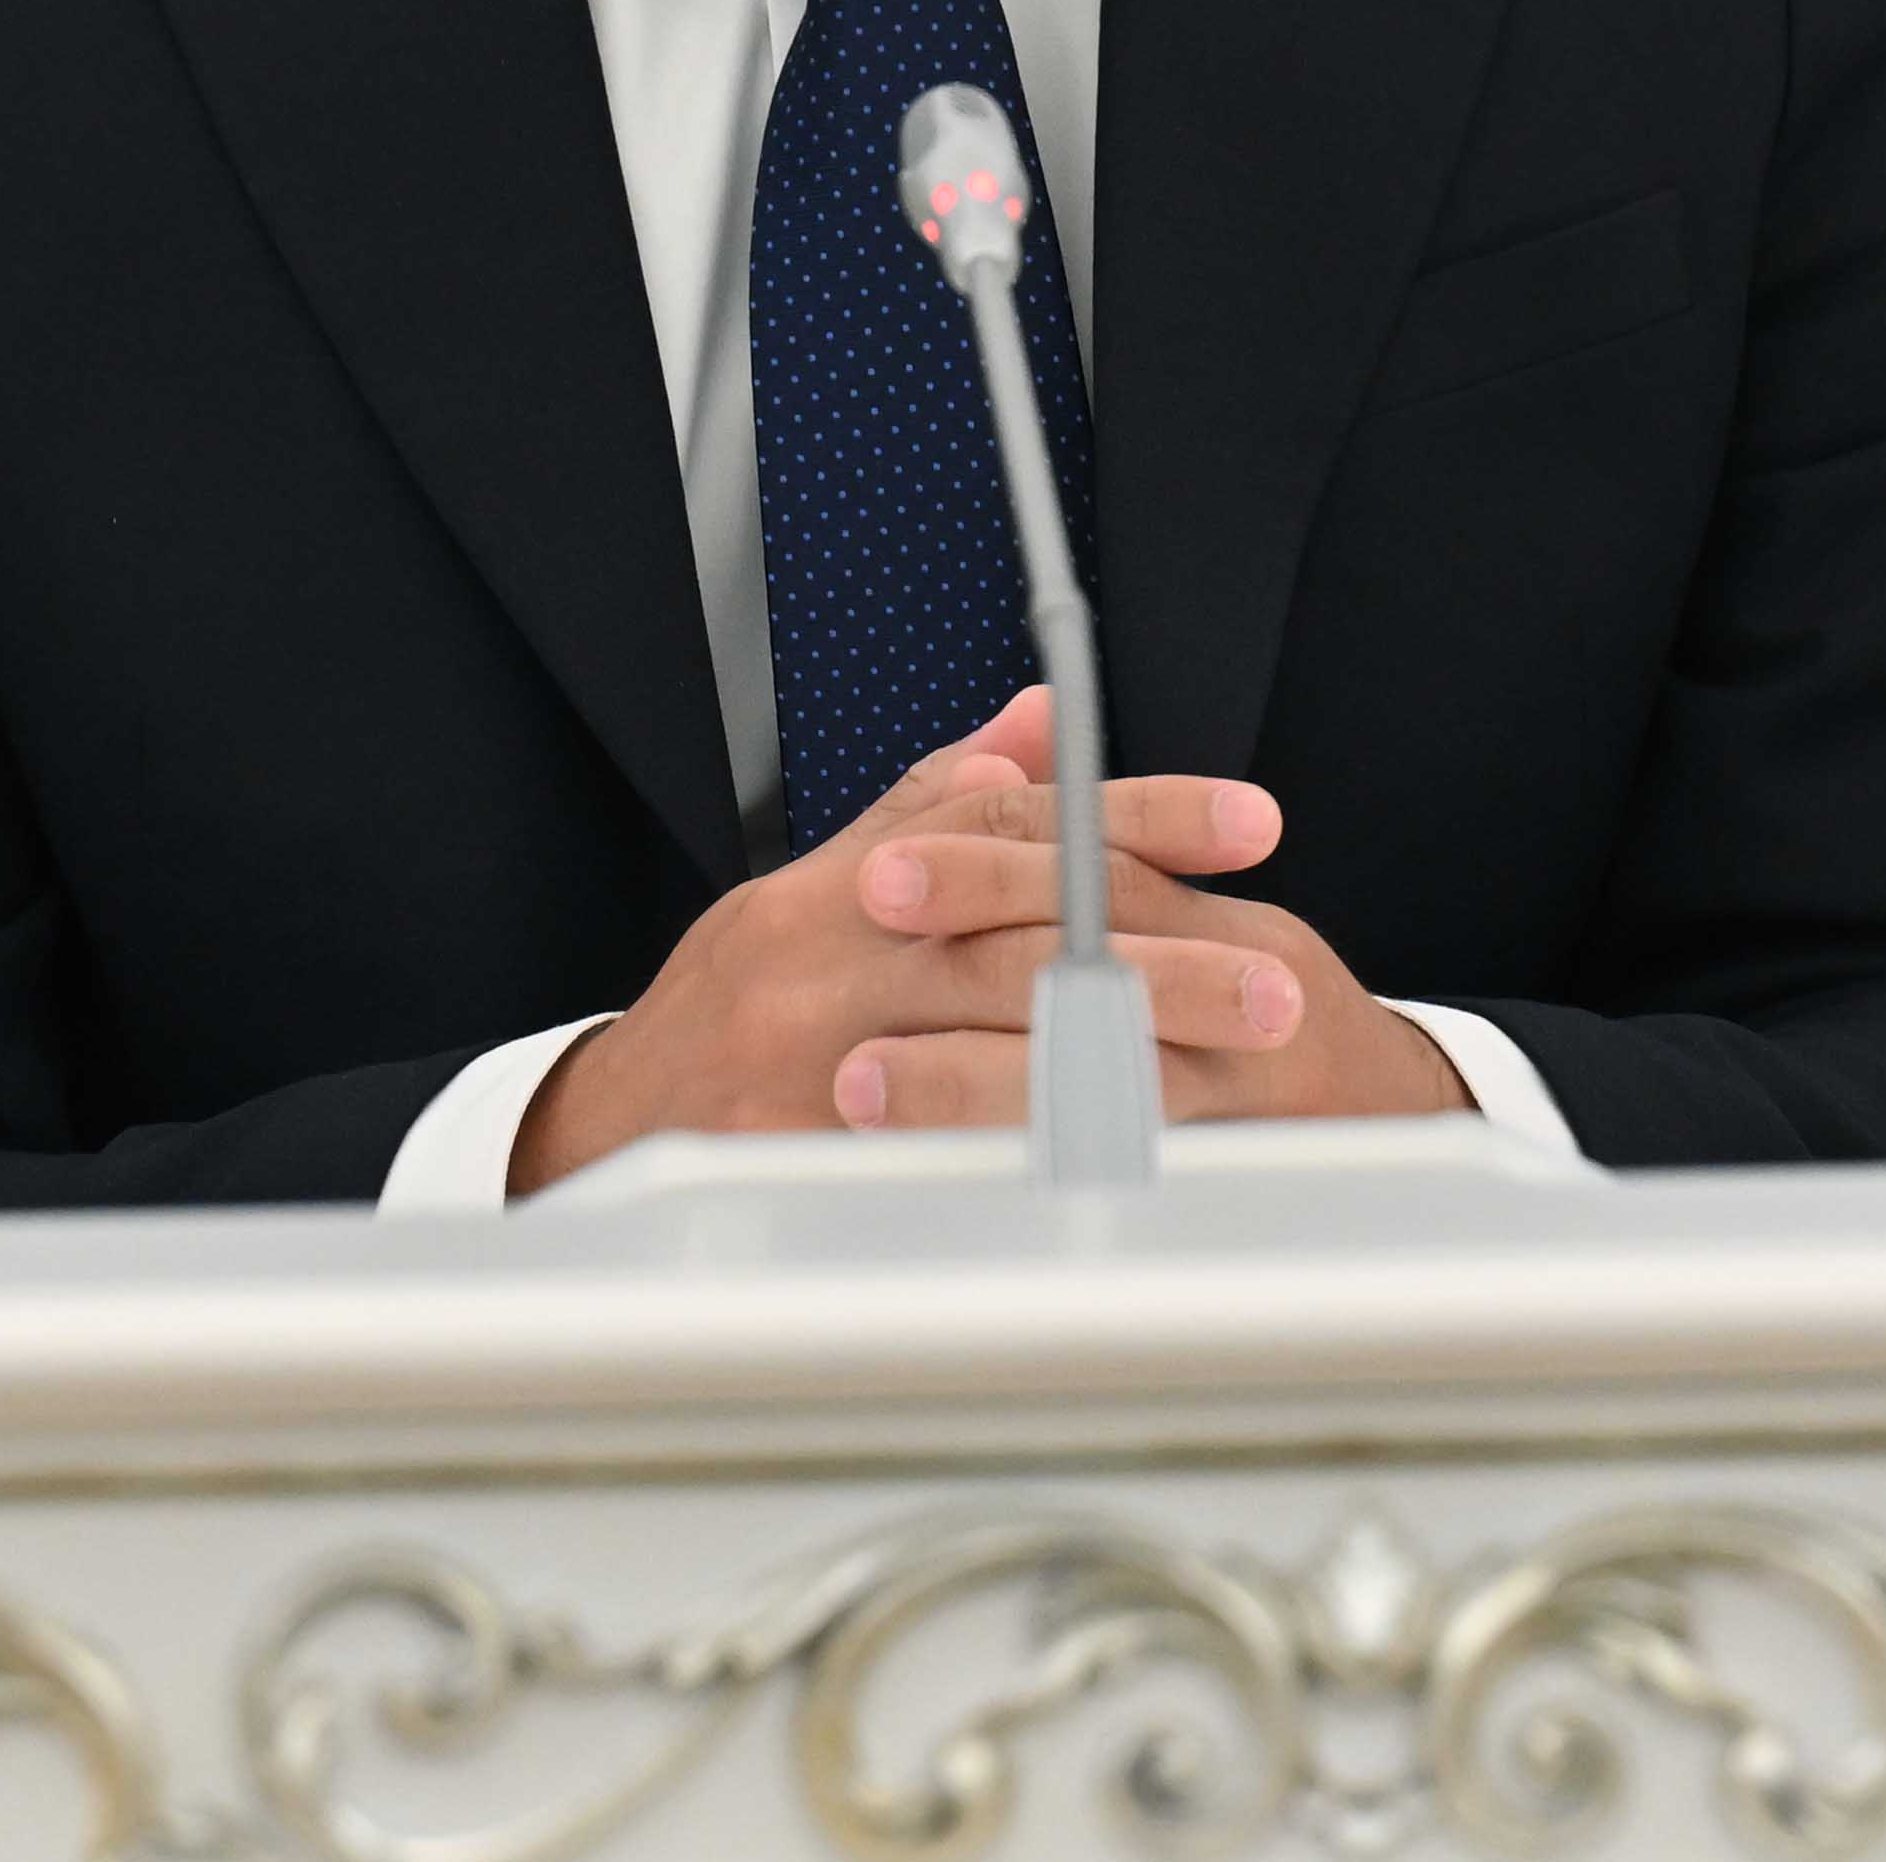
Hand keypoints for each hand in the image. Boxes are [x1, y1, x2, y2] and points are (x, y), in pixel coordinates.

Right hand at [510, 695, 1350, 1191]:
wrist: (606, 1136)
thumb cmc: (739, 1006)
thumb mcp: (824, 883)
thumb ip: (938, 803)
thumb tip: (1040, 719)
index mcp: (836, 884)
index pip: (1008, 823)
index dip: (1139, 814)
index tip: (1252, 824)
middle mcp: (817, 961)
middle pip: (1018, 943)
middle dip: (1162, 964)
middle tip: (1279, 987)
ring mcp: (805, 1069)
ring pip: (990, 1053)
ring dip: (1124, 1067)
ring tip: (1230, 1078)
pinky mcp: (801, 1166)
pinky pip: (941, 1162)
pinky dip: (1035, 1159)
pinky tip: (1125, 1165)